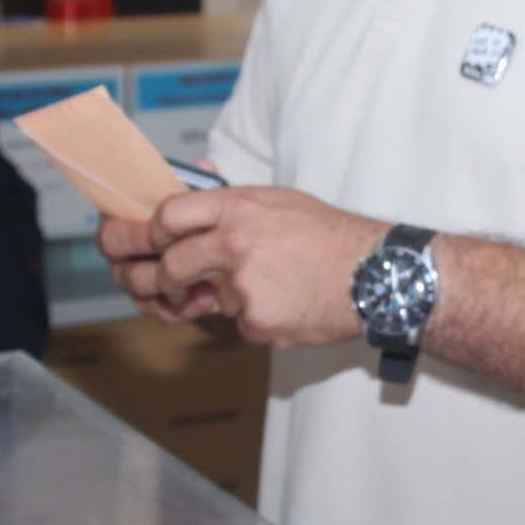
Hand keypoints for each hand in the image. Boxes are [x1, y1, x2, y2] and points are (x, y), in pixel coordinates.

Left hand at [113, 186, 389, 348]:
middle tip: (162, 285)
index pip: (167, 215)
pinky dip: (255, 318)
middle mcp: (234, 243)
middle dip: (158, 281)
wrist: (374, 274)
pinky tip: (286, 305)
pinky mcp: (256, 321)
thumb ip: (229, 206)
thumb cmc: (328, 236)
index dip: (150, 233)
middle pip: (169, 266)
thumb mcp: (277, 202)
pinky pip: (237, 323)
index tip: (151, 243)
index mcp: (238, 207)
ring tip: (252, 290)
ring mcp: (243, 285)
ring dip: (217, 300)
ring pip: (206, 299)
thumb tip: (187, 200)